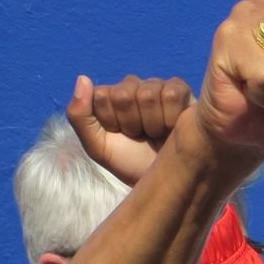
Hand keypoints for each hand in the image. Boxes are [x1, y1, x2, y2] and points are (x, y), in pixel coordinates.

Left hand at [66, 74, 194, 186]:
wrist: (163, 184)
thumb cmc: (131, 164)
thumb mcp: (98, 147)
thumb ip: (79, 115)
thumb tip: (83, 78)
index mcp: (111, 95)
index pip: (101, 95)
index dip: (110, 121)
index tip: (119, 136)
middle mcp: (135, 86)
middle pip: (124, 94)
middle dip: (131, 123)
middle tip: (140, 137)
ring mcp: (159, 87)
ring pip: (148, 94)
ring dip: (152, 122)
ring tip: (157, 134)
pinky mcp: (185, 94)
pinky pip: (172, 94)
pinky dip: (171, 116)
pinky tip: (172, 128)